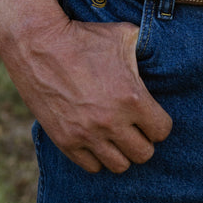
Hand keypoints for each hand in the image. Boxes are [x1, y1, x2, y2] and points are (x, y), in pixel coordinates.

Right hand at [0, 0, 172, 173]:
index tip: (150, 115)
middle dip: (143, 140)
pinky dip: (97, 156)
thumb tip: (160, 54)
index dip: (159, 123)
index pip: (162, 131)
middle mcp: (112, 122)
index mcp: (132, 98)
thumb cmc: (85, 37)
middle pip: (144, 154)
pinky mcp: (66, 141)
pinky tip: (96, 139)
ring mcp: (88, 135)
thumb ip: (146, 50)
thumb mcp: (124, 35)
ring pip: (119, 165)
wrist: (40, 44)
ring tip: (116, 135)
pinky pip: (92, 167)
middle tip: (134, 127)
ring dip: (121, 151)